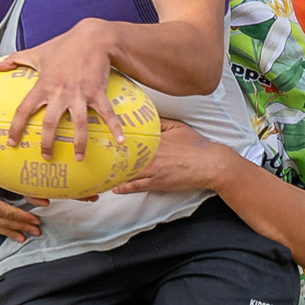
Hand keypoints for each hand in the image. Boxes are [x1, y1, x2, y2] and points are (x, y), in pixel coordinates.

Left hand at [0, 19, 119, 161]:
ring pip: (79, 124)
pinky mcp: (97, 92)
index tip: (11, 142)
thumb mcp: (37, 52)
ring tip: (78, 158)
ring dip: (79, 143)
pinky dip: (115, 127)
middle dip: (47, 143)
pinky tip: (121, 141)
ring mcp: (80, 94)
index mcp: (43, 86)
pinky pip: (107, 113)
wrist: (92, 37)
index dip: (16, 127)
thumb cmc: (64, 46)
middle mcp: (60, 93)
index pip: (24, 110)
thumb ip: (15, 60)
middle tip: (46, 157)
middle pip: (50, 123)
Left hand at [111, 120, 235, 194]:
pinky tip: (114, 188)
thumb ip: (159, 122)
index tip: (101, 137)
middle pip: (124, 155)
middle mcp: (151, 154)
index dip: (114, 139)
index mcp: (154, 139)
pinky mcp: (157, 182)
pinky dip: (124, 188)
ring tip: (100, 174)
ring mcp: (153, 169)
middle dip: (109, 156)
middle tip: (94, 156)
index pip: (129, 138)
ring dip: (114, 174)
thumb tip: (145, 117)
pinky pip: (136, 186)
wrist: (210, 164)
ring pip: (127, 172)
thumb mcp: (177, 127)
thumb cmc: (195, 145)